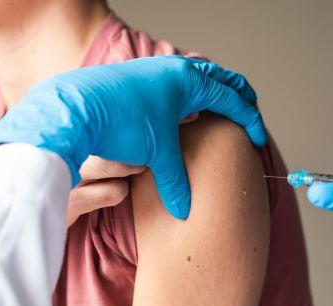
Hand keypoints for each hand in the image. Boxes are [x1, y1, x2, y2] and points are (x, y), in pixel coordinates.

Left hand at [0, 56, 266, 218]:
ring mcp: (153, 71)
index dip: (249, 120)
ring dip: (211, 92)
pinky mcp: (136, 79)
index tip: (259, 138)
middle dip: (237, 95)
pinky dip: (188, 95)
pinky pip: (174, 83)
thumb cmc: (120, 123)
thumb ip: (175, 181)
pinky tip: (181, 113)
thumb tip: (183, 210)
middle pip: (219, 78)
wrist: (73, 108)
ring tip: (219, 109)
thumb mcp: (155, 154)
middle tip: (249, 109)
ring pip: (195, 77)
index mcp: (188, 81)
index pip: (232, 99)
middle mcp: (173, 69)